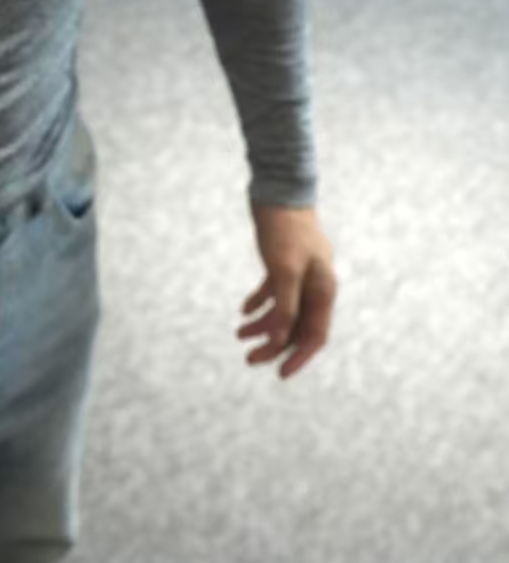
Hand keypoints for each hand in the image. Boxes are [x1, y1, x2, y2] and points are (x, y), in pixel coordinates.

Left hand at [238, 201, 336, 378]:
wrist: (279, 189)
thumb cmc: (284, 229)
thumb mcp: (284, 269)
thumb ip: (285, 305)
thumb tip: (279, 339)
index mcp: (323, 290)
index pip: (314, 335)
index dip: (297, 357)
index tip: (278, 373)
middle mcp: (314, 285)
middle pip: (297, 326)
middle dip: (274, 344)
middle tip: (248, 358)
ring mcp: (300, 272)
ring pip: (284, 310)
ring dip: (263, 325)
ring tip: (238, 334)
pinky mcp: (284, 260)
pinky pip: (274, 291)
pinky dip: (260, 303)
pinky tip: (243, 311)